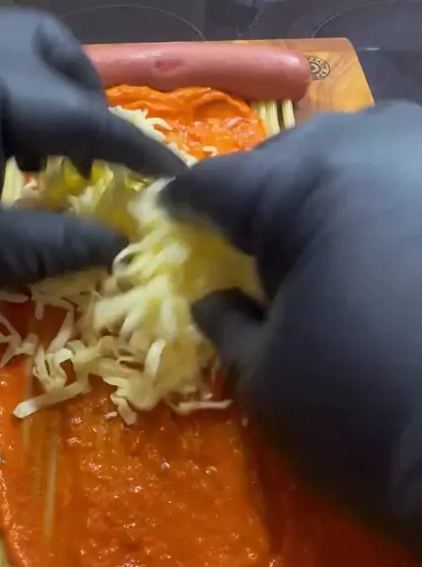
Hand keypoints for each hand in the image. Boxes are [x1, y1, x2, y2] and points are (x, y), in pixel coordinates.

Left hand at [0, 7, 183, 294]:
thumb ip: (53, 246)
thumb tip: (117, 246)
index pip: (83, 115)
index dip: (135, 151)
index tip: (175, 179)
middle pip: (52, 48)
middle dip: (86, 102)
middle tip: (91, 161)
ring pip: (14, 45)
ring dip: (48, 94)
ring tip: (42, 156)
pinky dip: (7, 93)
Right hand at [164, 101, 421, 551]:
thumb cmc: (370, 420)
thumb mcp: (269, 382)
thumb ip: (227, 323)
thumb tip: (212, 297)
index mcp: (308, 187)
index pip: (220, 181)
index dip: (185, 204)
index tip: (170, 217)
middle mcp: (381, 147)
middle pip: (294, 154)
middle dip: (261, 191)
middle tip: (248, 238)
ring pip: (365, 146)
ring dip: (332, 182)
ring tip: (323, 233)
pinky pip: (412, 173)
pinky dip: (387, 195)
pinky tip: (387, 241)